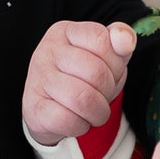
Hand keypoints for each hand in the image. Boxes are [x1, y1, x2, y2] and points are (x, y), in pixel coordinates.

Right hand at [23, 20, 136, 145]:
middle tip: (102, 95)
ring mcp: (38, 79)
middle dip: (108, 90)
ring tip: (94, 111)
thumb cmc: (83, 77)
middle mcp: (47, 51)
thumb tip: (126, 42)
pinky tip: (77, 120)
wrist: (51, 109)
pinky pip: (68, 120)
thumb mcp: (106, 55)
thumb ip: (121, 40)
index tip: (110, 72)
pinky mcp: (34, 107)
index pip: (101, 40)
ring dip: (98, 111)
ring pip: (83, 98)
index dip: (115, 62)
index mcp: (65, 32)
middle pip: (96, 72)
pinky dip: (81, 126)